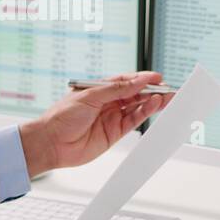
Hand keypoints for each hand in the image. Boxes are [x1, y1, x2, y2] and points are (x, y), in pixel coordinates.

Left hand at [17, 71, 169, 177]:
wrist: (51, 142)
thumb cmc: (61, 116)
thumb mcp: (89, 95)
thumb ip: (115, 89)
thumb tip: (136, 82)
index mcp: (99, 90)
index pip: (125, 81)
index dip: (141, 78)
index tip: (156, 77)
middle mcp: (107, 103)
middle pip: (134, 94)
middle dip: (151, 90)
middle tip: (168, 87)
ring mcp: (111, 118)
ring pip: (137, 107)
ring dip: (152, 102)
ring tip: (167, 97)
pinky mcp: (114, 133)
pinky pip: (133, 121)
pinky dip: (144, 113)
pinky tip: (153, 106)